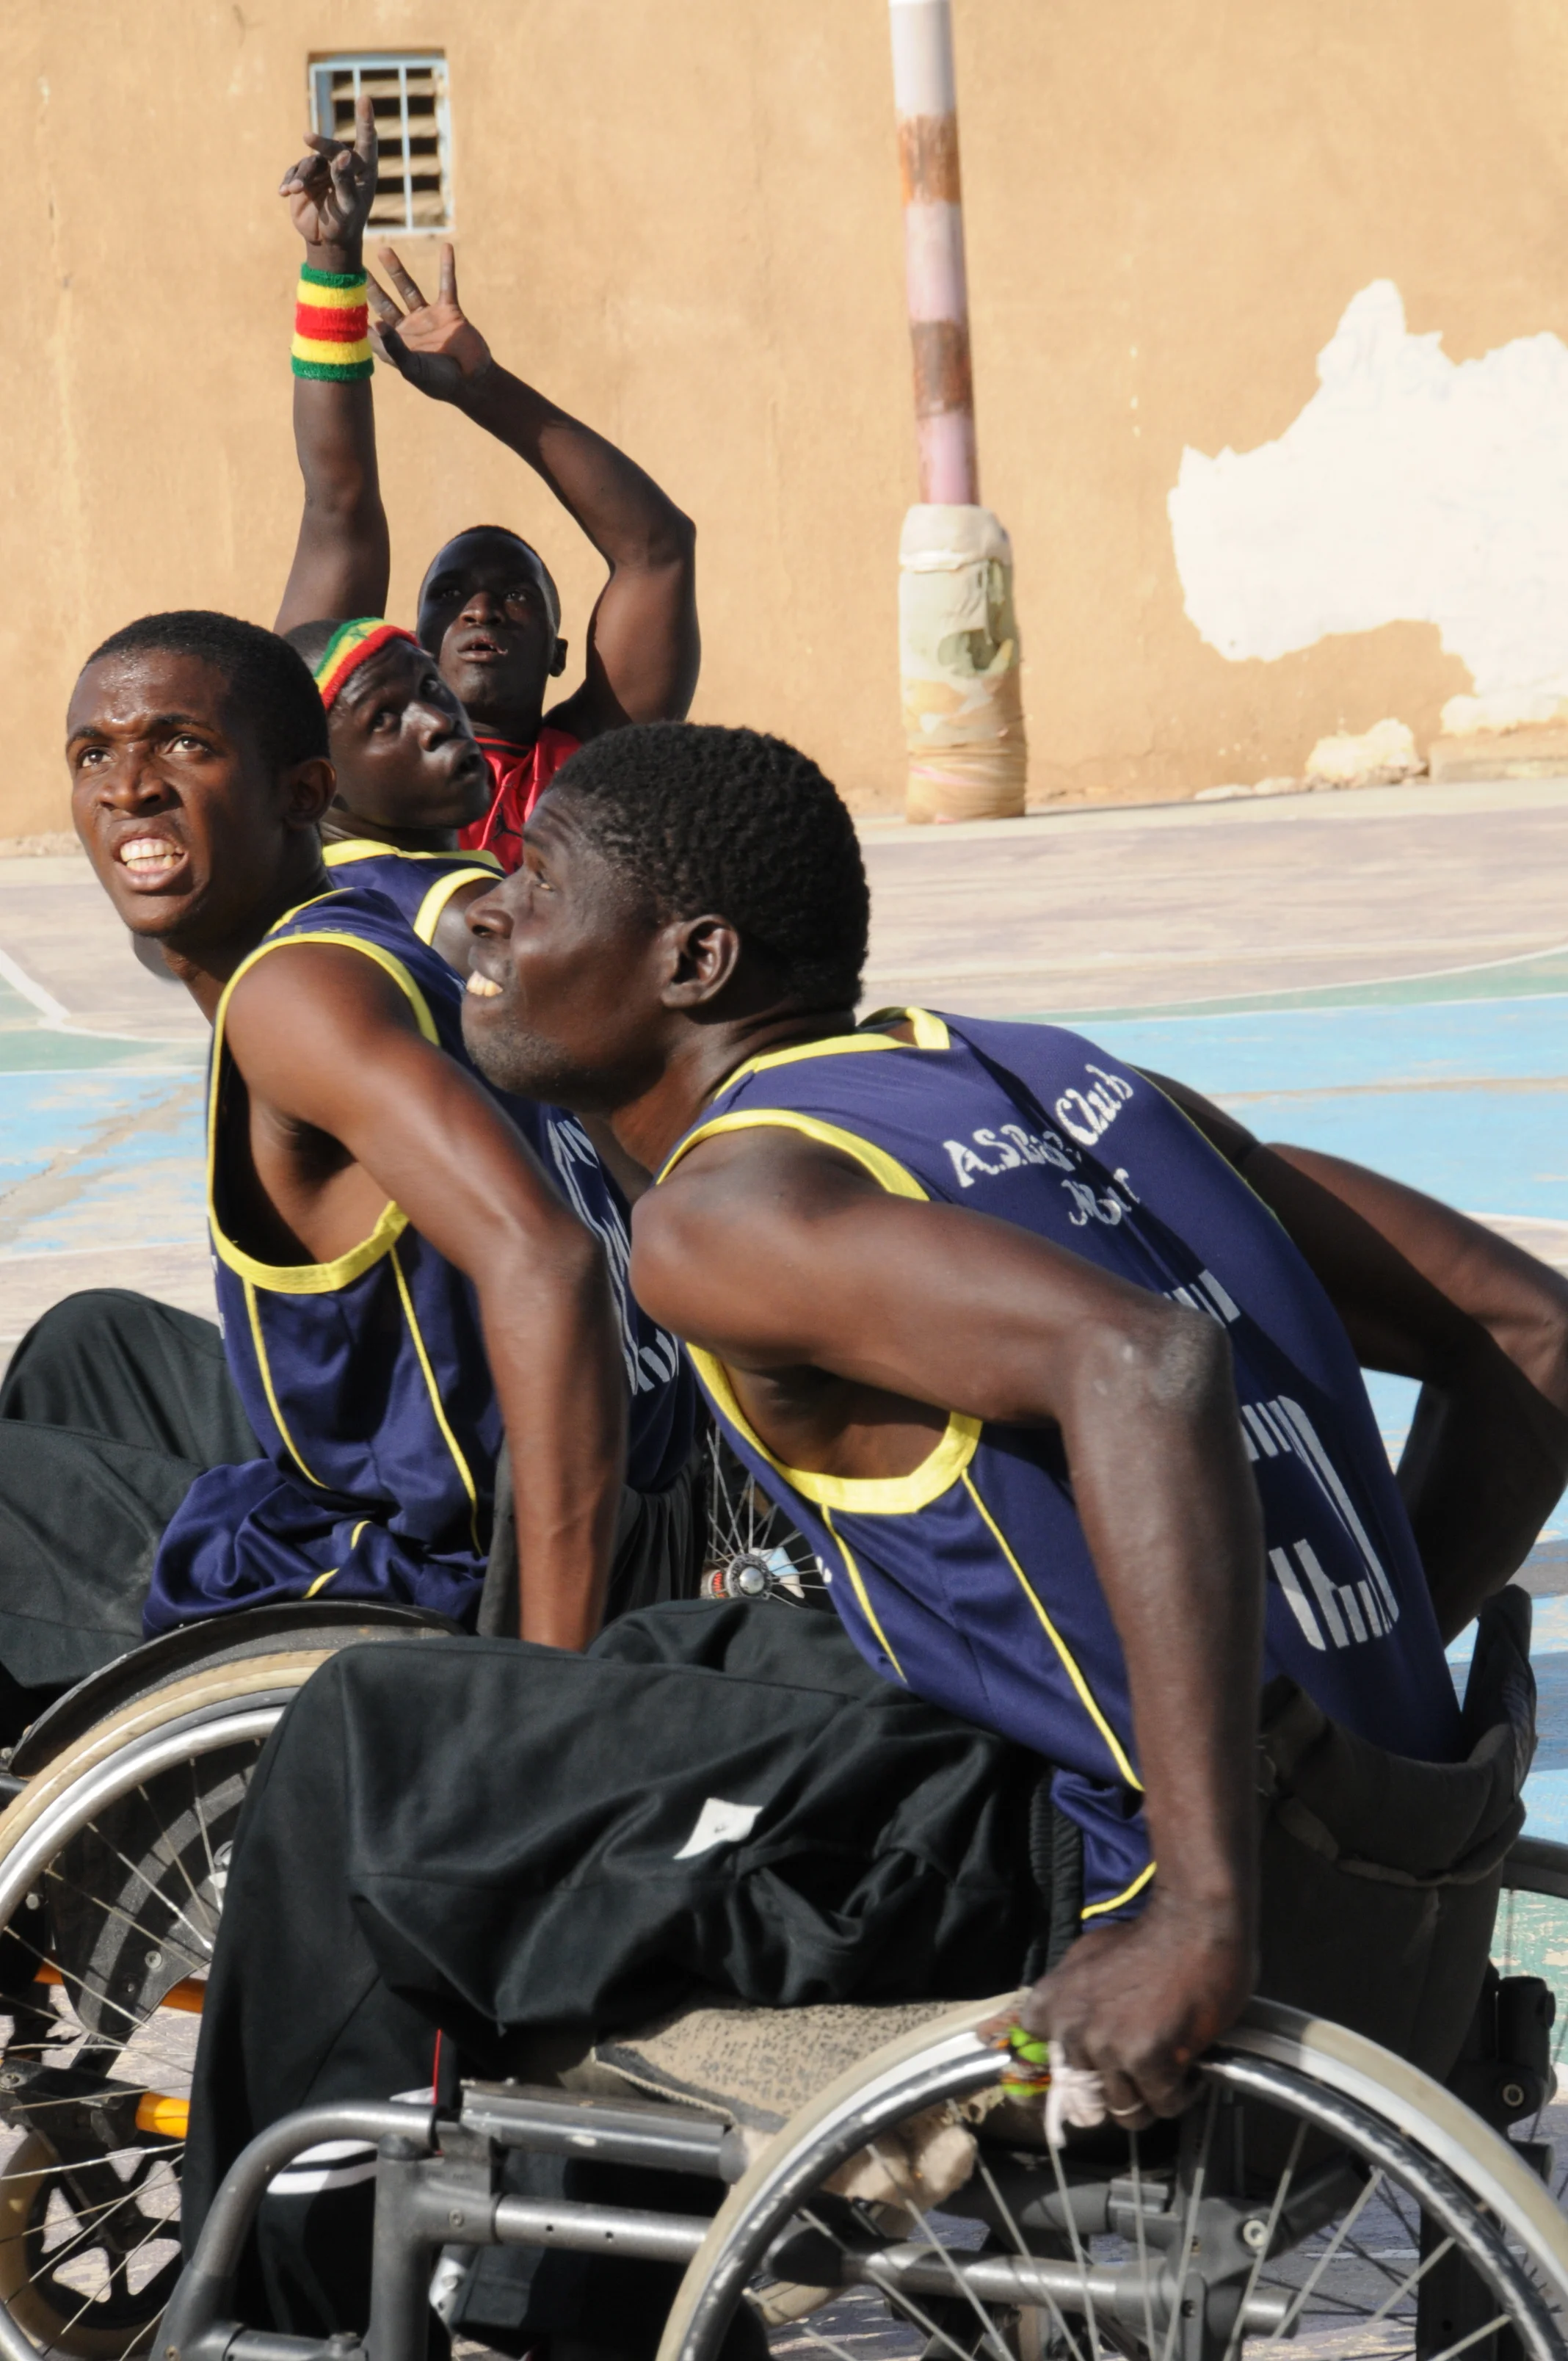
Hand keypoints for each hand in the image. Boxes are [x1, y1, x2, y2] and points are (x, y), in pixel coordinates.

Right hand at [279, 91, 378, 260]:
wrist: (326, 241)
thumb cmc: (345, 224)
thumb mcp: (348, 206)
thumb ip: (345, 181)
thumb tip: (344, 155)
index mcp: (362, 170)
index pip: (366, 141)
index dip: (364, 119)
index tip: (364, 98)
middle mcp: (343, 165)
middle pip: (332, 146)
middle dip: (320, 143)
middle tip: (308, 137)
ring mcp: (323, 170)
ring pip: (310, 161)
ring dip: (301, 174)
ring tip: (295, 190)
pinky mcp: (305, 177)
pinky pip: (295, 173)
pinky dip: (290, 181)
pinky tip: (284, 192)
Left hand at [367, 245, 491, 403]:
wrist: (474, 382)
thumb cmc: (440, 382)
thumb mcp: (413, 368)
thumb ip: (394, 347)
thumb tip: (374, 322)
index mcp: (395, 345)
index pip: (369, 326)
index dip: (354, 313)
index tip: (337, 295)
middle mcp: (408, 329)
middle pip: (383, 302)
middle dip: (369, 285)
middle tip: (353, 266)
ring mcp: (428, 318)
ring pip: (408, 288)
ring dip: (396, 270)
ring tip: (383, 251)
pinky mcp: (449, 311)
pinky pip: (447, 285)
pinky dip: (447, 267)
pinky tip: (446, 248)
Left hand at [1019, 1890, 1253, 2125]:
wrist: (1193, 1923)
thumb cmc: (1147, 1939)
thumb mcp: (1087, 1958)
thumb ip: (1071, 1996)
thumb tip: (1066, 2032)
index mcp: (1052, 2004)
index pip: (1042, 2062)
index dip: (1076, 2071)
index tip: (1099, 2068)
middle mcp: (1070, 2030)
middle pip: (1088, 2098)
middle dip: (1119, 2090)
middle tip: (1144, 2072)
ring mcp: (1107, 2047)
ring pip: (1125, 2110)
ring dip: (1151, 2097)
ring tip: (1169, 2070)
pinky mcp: (1146, 2061)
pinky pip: (1162, 2105)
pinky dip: (1181, 2093)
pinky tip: (1191, 2067)